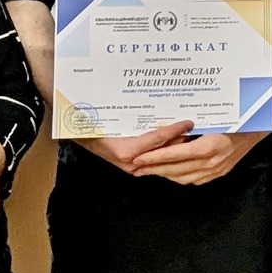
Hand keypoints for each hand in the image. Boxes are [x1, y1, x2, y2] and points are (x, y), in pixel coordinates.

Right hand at [75, 121, 194, 174]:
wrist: (76, 131)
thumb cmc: (91, 121)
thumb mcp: (112, 116)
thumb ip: (136, 116)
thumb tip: (156, 105)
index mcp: (126, 150)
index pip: (157, 139)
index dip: (174, 130)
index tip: (187, 122)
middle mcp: (130, 162)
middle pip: (162, 151)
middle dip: (179, 140)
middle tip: (195, 127)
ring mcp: (131, 166)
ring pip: (160, 156)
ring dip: (175, 145)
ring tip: (190, 133)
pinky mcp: (132, 166)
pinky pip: (154, 158)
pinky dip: (166, 150)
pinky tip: (177, 142)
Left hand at [133, 130, 268, 184]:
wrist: (259, 126)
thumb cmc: (236, 116)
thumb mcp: (212, 117)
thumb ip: (190, 126)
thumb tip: (165, 127)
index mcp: (210, 146)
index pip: (176, 155)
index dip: (155, 157)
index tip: (139, 158)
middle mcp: (212, 162)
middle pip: (176, 169)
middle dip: (154, 169)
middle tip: (135, 167)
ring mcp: (216, 170)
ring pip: (183, 177)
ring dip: (164, 174)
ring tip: (147, 170)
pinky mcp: (219, 174)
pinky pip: (193, 179)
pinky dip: (178, 176)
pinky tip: (169, 171)